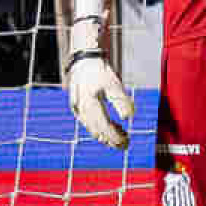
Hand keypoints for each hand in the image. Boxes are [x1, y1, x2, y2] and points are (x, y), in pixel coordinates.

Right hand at [66, 16, 132, 148]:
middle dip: (112, 140)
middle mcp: (80, 109)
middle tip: (126, 144)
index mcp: (89, 103)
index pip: (103, 127)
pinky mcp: (77, 108)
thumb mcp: (114, 84)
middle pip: (97, 132)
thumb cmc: (100, 71)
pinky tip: (113, 128)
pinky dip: (100, 129)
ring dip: (106, 136)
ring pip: (92, 129)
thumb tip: (129, 117)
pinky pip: (89, 124)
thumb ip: (121, 101)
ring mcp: (77, 109)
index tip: (126, 142)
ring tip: (122, 137)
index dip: (115, 137)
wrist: (84, 61)